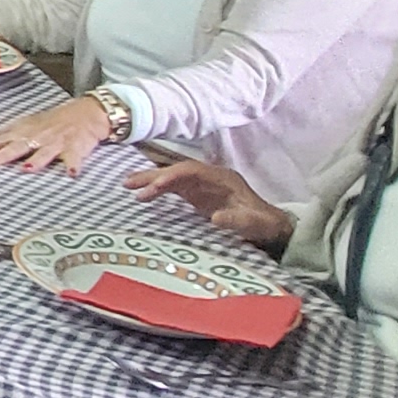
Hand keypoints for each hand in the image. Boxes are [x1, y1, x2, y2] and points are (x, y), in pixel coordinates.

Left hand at [0, 95, 113, 173]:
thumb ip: (7, 136)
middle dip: (4, 154)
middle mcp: (38, 136)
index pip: (2, 138)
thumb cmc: (53, 122)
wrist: (86, 112)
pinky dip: (73, 165)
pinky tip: (71, 174)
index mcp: (25, 130)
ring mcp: (56, 142)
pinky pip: (74, 158)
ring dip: (36, 160)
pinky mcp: (75, 147)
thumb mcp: (27, 125)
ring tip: (26, 169)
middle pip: (19, 146)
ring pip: (44, 152)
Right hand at [124, 155, 286, 248]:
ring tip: (127, 186)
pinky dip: (158, 190)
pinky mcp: (197, 195)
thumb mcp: (253, 223)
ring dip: (151, 181)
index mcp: (223, 178)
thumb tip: (215, 217)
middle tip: (129, 184)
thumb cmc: (262, 223)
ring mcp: (203, 185)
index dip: (173, 175)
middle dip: (154, 175)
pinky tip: (144, 196)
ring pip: (172, 177)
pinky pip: (173, 189)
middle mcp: (210, 177)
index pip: (192, 170)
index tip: (156, 185)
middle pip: (177, 170)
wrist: (269, 226)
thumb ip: (236, 220)